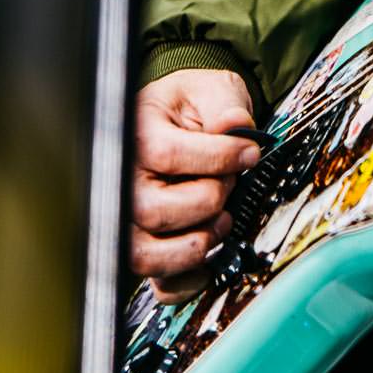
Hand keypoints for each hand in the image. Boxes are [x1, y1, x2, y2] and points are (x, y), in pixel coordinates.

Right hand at [131, 69, 261, 303]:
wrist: (181, 120)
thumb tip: (236, 126)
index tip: (249, 153)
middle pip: (153, 210)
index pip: (167, 155)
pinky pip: (156, 283)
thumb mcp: (211, 89)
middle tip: (230, 184)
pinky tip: (212, 258)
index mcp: (137, 134)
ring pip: (146, 255)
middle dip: (207, 200)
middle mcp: (123, 181)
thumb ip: (224, 105)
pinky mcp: (144, 247)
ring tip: (222, 221)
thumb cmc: (193, 105)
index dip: (217, 157)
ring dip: (196, 244)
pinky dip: (187, 281)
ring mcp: (129, 219)